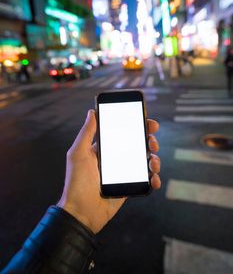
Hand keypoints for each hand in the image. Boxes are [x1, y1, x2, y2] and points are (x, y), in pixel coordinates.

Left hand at [57, 110, 160, 233]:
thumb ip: (86, 133)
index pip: (123, 132)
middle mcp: (115, 158)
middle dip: (149, 140)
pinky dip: (154, 178)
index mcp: (104, 149)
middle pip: (138, 144)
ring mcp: (123, 173)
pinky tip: (154, 178)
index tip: (148, 121)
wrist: (81, 213)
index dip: (137, 125)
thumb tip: (92, 112)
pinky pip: (146, 179)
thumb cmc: (76, 182)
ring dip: (154, 159)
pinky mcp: (129, 187)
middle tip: (152, 141)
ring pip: (145, 161)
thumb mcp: (78, 153)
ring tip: (153, 162)